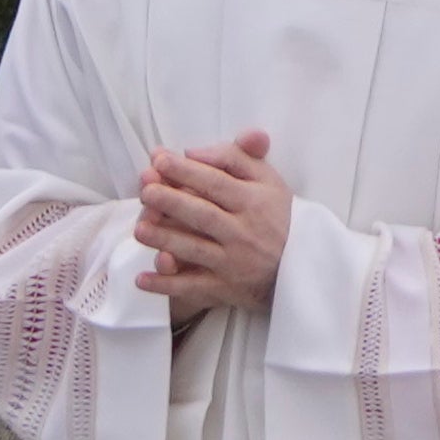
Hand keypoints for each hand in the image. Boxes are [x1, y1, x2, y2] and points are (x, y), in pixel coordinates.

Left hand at [130, 130, 292, 321]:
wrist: (300, 265)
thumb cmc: (274, 213)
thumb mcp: (266, 179)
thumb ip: (234, 157)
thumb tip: (193, 151)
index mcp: (254, 201)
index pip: (216, 183)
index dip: (186, 170)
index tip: (159, 159)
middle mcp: (244, 232)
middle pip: (203, 215)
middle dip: (172, 202)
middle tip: (145, 191)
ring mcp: (234, 262)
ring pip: (195, 250)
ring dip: (165, 241)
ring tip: (139, 230)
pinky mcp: (226, 288)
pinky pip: (193, 288)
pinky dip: (167, 286)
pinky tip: (141, 279)